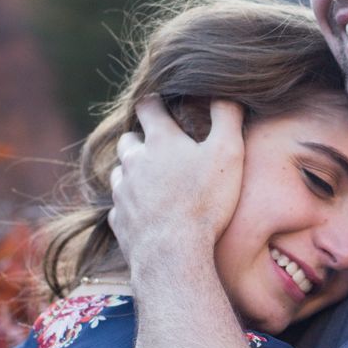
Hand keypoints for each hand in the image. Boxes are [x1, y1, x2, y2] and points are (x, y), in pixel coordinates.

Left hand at [109, 95, 245, 274]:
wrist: (174, 254)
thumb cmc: (205, 201)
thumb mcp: (228, 152)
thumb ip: (227, 117)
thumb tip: (225, 93)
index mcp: (160, 140)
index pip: (147, 106)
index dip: (155, 102)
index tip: (163, 104)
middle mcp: (134, 161)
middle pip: (128, 139)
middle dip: (142, 139)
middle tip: (162, 148)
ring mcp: (123, 192)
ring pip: (120, 171)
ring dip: (134, 171)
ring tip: (155, 182)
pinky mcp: (119, 220)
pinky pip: (120, 205)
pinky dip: (131, 204)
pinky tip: (148, 213)